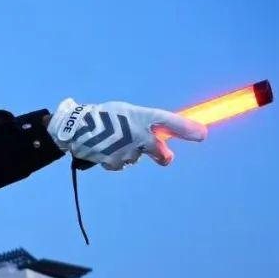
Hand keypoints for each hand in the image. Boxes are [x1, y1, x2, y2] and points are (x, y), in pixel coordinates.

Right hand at [48, 99, 206, 169]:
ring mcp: (127, 150)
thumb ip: (149, 125)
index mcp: (142, 117)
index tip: (203, 135)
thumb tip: (167, 138)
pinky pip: (122, 164)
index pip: (168, 122)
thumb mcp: (129, 113)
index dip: (186, 128)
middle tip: (165, 156)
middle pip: (160, 152)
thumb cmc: (105, 116)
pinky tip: (106, 149)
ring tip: (114, 141)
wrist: (76, 128)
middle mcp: (138, 135)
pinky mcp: (115, 162)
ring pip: (137, 157)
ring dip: (131, 152)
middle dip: (163, 155)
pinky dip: (117, 159)